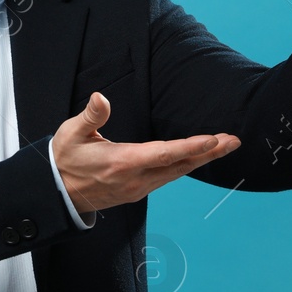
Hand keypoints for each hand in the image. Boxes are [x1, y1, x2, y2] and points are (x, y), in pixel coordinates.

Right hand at [53, 92, 239, 213]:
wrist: (56, 193)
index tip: (214, 139)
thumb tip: (101, 98)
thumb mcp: (71, 134)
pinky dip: (186, 165)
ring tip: (224, 146)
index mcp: (122, 162)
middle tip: (234, 141)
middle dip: (209, 153)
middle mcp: (136, 179)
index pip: (165, 153)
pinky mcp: (138, 191)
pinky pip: (168, 177)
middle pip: (180, 165)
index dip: (192, 146)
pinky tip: (198, 157)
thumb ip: (90, 116)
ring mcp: (138, 188)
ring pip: (177, 173)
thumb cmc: (64, 160)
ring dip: (202, 159)